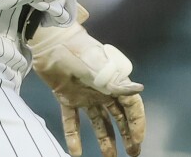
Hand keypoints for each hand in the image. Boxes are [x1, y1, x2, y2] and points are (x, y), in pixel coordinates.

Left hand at [29, 7, 145, 156]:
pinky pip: (72, 122)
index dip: (137, 124)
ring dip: (105, 140)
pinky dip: (74, 138)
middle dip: (127, 135)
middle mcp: (103, 91)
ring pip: (99, 123)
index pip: (131, 106)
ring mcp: (86, 96)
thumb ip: (117, 83)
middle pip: (119, 117)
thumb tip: (138, 91)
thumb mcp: (101, 68)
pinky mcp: (67, 98)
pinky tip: (75, 154)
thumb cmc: (80, 53)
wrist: (52, 44)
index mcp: (115, 82)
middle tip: (133, 153)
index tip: (137, 142)